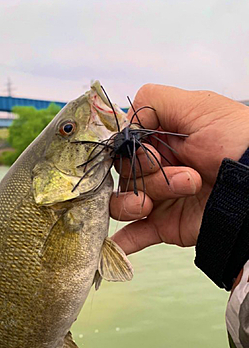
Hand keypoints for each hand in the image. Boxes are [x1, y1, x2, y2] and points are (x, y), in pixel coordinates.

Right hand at [110, 84, 248, 253]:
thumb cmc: (235, 140)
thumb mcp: (198, 106)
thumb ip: (153, 102)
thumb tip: (124, 122)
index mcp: (160, 140)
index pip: (122, 147)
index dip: (129, 151)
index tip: (151, 153)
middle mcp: (155, 169)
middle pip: (122, 175)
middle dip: (147, 174)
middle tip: (183, 174)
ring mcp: (158, 198)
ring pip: (123, 203)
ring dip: (136, 201)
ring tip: (167, 200)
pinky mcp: (164, 225)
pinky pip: (134, 235)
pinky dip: (121, 241)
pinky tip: (112, 246)